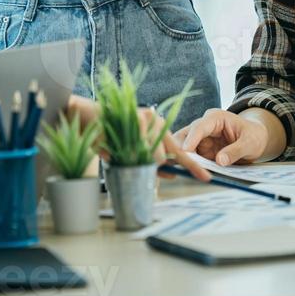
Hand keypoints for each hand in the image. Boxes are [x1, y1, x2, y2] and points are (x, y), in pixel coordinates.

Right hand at [71, 97, 211, 180]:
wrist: (88, 116)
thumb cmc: (109, 134)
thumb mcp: (132, 151)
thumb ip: (152, 162)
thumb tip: (171, 174)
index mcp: (159, 128)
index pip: (180, 152)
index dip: (193, 167)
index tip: (206, 178)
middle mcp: (157, 121)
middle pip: (165, 158)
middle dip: (150, 165)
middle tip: (132, 156)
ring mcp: (149, 118)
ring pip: (155, 155)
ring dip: (139, 159)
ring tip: (122, 147)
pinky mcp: (139, 118)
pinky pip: (142, 148)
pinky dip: (128, 153)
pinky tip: (116, 144)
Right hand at [175, 109, 270, 166]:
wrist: (255, 140)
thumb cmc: (254, 136)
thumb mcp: (250, 143)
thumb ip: (235, 151)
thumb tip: (220, 161)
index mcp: (215, 118)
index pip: (199, 127)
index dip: (191, 139)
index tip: (184, 152)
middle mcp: (204, 126)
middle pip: (185, 136)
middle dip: (179, 149)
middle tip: (176, 164)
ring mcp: (200, 139)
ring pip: (183, 147)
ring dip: (181, 158)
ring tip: (179, 170)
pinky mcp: (200, 151)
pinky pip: (190, 158)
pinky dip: (187, 165)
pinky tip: (185, 173)